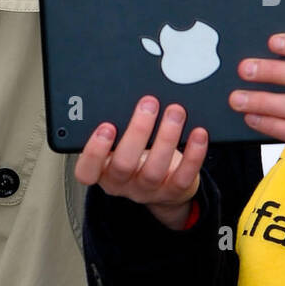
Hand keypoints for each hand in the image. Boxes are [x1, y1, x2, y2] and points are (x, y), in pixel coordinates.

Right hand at [74, 96, 207, 230]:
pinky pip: (183, 177)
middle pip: (123, 165)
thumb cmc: (137, 152)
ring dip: (166, 137)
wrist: (163, 183)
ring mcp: (147, 190)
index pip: (86, 171)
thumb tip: (134, 93)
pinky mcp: (173, 192)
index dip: (94, 151)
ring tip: (175, 111)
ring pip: (154, 170)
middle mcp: (121, 182)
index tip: (106, 126)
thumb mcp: (121, 141)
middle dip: (138, 131)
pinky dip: (193, 155)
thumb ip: (120, 123)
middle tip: (149, 103)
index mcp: (102, 169)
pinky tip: (198, 134)